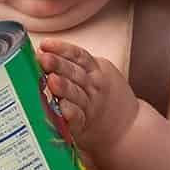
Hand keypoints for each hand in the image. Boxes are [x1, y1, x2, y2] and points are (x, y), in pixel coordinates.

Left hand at [38, 40, 140, 159]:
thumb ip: (75, 65)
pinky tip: (62, 108)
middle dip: (58, 65)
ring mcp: (90, 105)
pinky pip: (78, 118)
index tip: (45, 44)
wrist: (127, 126)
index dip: (62, 49)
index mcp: (95, 70)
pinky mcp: (85, 125)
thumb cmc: (102, 96)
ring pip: (76, 93)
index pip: (78, 55)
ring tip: (51, 80)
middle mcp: (93, 86)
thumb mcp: (96, 73)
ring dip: (64, 87)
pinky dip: (71, 113)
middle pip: (75, 72)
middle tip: (43, 59)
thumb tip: (42, 53)